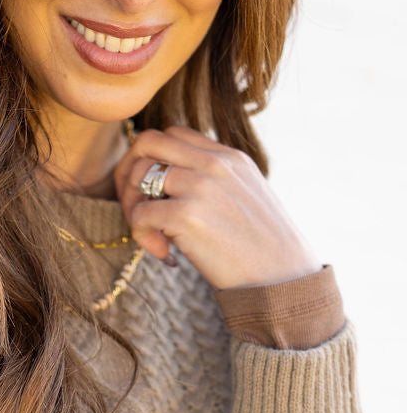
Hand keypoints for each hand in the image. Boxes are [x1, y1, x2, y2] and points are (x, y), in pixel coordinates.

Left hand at [114, 125, 319, 291]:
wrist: (283, 278)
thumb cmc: (262, 248)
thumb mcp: (245, 197)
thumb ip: (214, 182)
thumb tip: (172, 185)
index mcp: (228, 157)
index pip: (173, 134)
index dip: (150, 160)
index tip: (151, 194)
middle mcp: (213, 164)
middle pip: (147, 142)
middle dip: (128, 174)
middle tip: (135, 210)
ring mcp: (200, 186)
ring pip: (138, 177)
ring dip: (132, 209)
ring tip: (153, 237)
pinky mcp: (187, 216)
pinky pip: (139, 214)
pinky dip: (142, 237)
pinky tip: (165, 255)